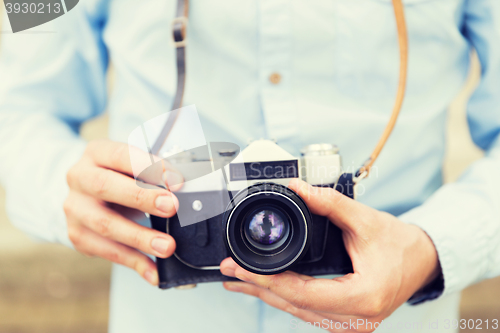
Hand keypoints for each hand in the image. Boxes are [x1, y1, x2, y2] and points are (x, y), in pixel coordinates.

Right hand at [64, 139, 181, 285]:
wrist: (88, 194)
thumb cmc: (120, 177)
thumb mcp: (134, 167)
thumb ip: (154, 174)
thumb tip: (184, 186)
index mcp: (97, 153)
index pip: (121, 155)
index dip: (149, 166)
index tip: (176, 180)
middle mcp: (80, 178)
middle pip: (106, 187)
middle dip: (142, 198)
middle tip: (172, 208)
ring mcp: (75, 209)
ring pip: (105, 224)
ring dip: (140, 238)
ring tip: (167, 247)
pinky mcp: (78, 235)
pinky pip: (106, 252)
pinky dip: (133, 262)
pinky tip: (153, 271)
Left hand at [220, 179, 439, 331]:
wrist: (422, 261)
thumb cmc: (400, 244)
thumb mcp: (365, 219)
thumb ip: (330, 203)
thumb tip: (298, 188)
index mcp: (362, 297)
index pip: (301, 293)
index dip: (266, 280)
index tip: (240, 269)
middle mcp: (356, 319)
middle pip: (294, 306)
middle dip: (258, 288)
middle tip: (229, 273)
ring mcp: (351, 324)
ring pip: (298, 312)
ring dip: (267, 295)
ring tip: (237, 282)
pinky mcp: (346, 320)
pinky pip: (308, 312)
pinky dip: (285, 299)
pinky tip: (266, 289)